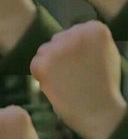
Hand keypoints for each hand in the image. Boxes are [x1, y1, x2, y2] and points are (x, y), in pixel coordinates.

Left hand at [31, 21, 126, 138]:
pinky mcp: (44, 62)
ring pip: (44, 51)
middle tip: (72, 76)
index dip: (75, 52)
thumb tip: (72, 32)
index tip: (84, 66)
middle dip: (60, 57)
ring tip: (66, 81)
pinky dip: (41, 75)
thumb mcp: (104, 52)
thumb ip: (87, 40)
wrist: (96, 110)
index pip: (74, 33)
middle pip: (57, 40)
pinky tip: (56, 84)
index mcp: (94, 28)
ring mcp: (59, 47)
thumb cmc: (102, 85)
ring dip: (49, 65)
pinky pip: (36, 63)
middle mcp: (76, 32)